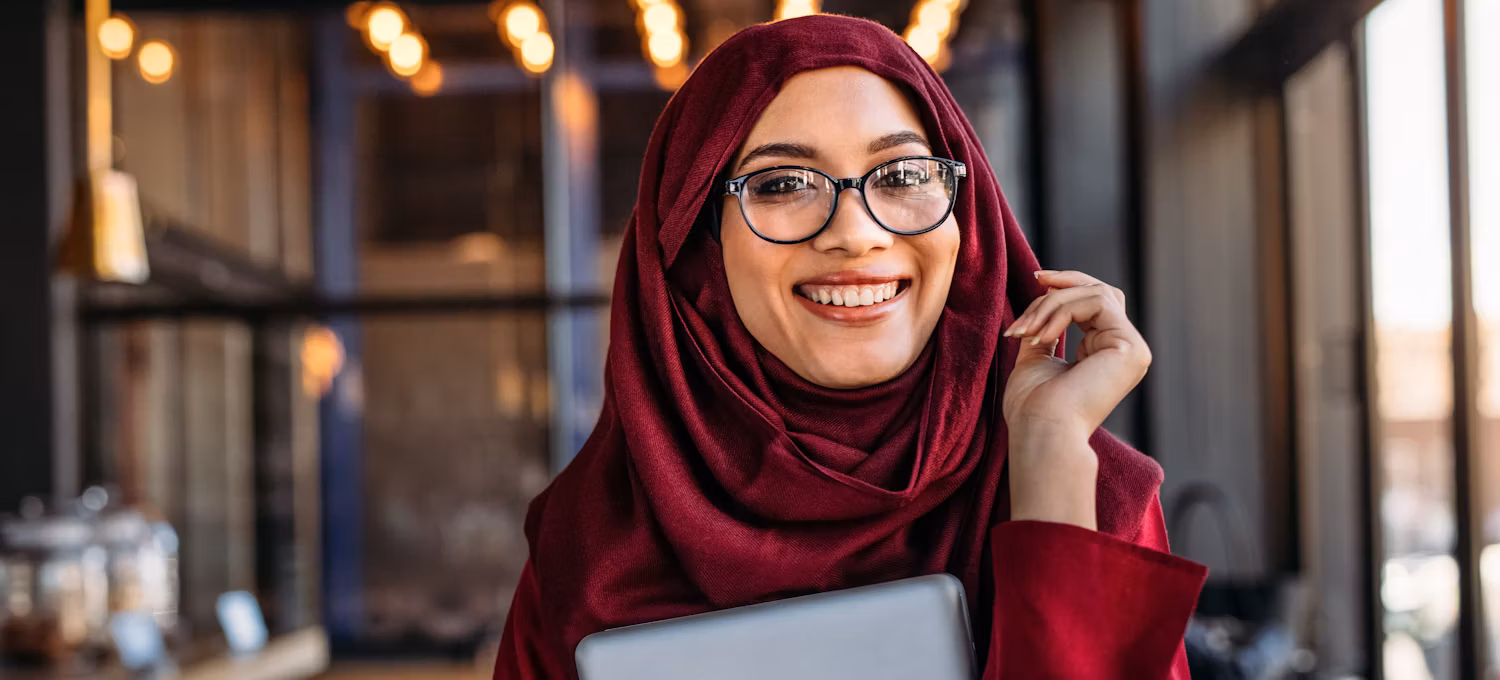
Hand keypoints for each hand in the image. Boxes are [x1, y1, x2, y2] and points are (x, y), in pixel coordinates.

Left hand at [1001, 270, 1151, 528]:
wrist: (1041, 431)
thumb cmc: (1034, 406)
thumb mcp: (1038, 356)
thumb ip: (1047, 329)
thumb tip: (1044, 296)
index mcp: (1107, 354)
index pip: (1096, 304)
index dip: (1067, 286)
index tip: (1035, 279)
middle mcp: (1126, 351)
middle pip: (1102, 292)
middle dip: (1064, 283)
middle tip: (1034, 280)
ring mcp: (1133, 349)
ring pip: (1095, 295)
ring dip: (1052, 304)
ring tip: (1026, 330)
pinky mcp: (1131, 347)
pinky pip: (1096, 303)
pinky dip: (1062, 312)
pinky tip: (1042, 337)